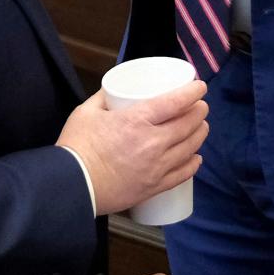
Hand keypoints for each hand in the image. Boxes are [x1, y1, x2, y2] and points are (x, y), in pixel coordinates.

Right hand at [57, 82, 207, 215]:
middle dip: (199, 112)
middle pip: (188, 124)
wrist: (72, 186)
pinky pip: (182, 175)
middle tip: (200, 106)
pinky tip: (196, 158)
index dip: (193, 93)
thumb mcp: (87, 111)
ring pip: (190, 148)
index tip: (200, 87)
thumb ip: (102, 98)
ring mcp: (156, 167)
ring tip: (201, 127)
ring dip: (200, 134)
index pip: (175, 102)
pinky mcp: (154, 187)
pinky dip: (193, 164)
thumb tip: (113, 92)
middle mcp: (152, 143)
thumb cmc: (77, 146)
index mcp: (136, 120)